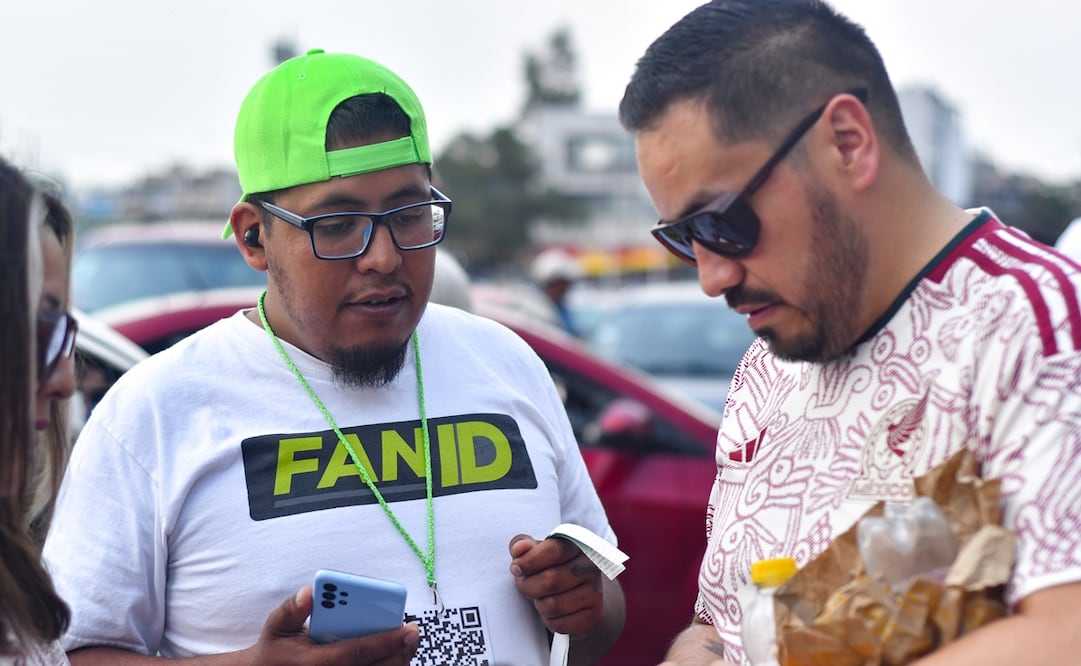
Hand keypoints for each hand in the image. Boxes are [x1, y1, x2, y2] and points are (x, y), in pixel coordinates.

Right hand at [243, 586, 419, 664]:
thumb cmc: (276, 651)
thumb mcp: (277, 626)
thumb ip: (293, 608)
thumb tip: (310, 591)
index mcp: (316, 664)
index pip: (358, 652)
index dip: (387, 641)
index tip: (408, 628)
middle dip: (400, 652)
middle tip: (413, 633)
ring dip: (397, 662)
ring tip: (408, 644)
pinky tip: (395, 657)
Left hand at [508, 533, 604, 636]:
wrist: (575, 596)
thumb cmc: (549, 569)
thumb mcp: (534, 553)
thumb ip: (522, 545)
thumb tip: (519, 548)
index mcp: (578, 546)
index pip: (554, 550)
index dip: (530, 561)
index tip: (516, 568)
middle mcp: (591, 568)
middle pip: (551, 580)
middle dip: (529, 586)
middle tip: (525, 586)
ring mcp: (595, 593)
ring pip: (553, 605)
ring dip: (539, 604)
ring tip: (541, 598)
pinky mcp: (593, 617)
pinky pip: (559, 624)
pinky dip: (549, 621)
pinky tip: (553, 612)